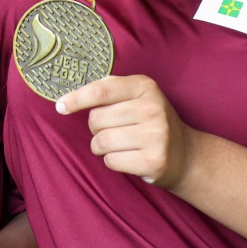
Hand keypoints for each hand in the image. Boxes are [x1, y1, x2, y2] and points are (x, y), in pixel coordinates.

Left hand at [57, 74, 197, 190]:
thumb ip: (107, 89)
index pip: (100, 91)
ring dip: (102, 147)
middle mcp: (152, 108)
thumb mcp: (137, 95)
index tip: (60, 106)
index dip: (76, 99)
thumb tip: (67, 98)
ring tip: (120, 145)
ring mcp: (156, 135)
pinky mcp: (154, 161)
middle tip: (114, 130)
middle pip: (96, 120)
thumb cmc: (150, 121)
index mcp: (145, 86)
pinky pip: (111, 161)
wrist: (186, 154)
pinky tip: (129, 157)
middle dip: (96, 128)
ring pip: (101, 142)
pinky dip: (113, 161)